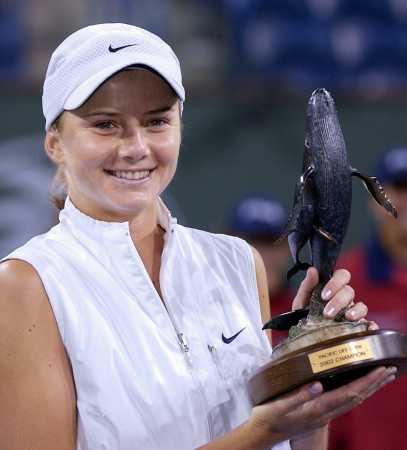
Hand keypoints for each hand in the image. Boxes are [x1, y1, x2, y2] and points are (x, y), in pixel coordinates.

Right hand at [249, 365, 395, 445]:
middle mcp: (325, 413)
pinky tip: (359, 387)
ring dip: (370, 388)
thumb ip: (298, 396)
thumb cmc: (269, 417)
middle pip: (357, 398)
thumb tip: (318, 384)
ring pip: (354, 401)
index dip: (366, 381)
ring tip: (382, 377)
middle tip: (390, 369)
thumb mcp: (279, 405)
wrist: (264, 433)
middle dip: (375, 384)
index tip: (380, 369)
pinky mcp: (320, 414)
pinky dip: (358, 392)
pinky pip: (346, 402)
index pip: (349, 394)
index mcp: (317, 409)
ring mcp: (324, 415)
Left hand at [292, 267, 373, 325]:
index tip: (324, 295)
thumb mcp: (301, 302)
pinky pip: (369, 325)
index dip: (335, 283)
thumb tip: (312, 271)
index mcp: (332, 289)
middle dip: (339, 301)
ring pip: (361, 306)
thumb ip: (306, 286)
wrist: (305, 340)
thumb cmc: (304, 318)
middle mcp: (344, 299)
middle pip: (349, 291)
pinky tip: (367, 328)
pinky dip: (370, 326)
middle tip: (327, 313)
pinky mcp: (358, 328)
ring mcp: (352, 313)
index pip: (342, 276)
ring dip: (355, 311)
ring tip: (346, 318)